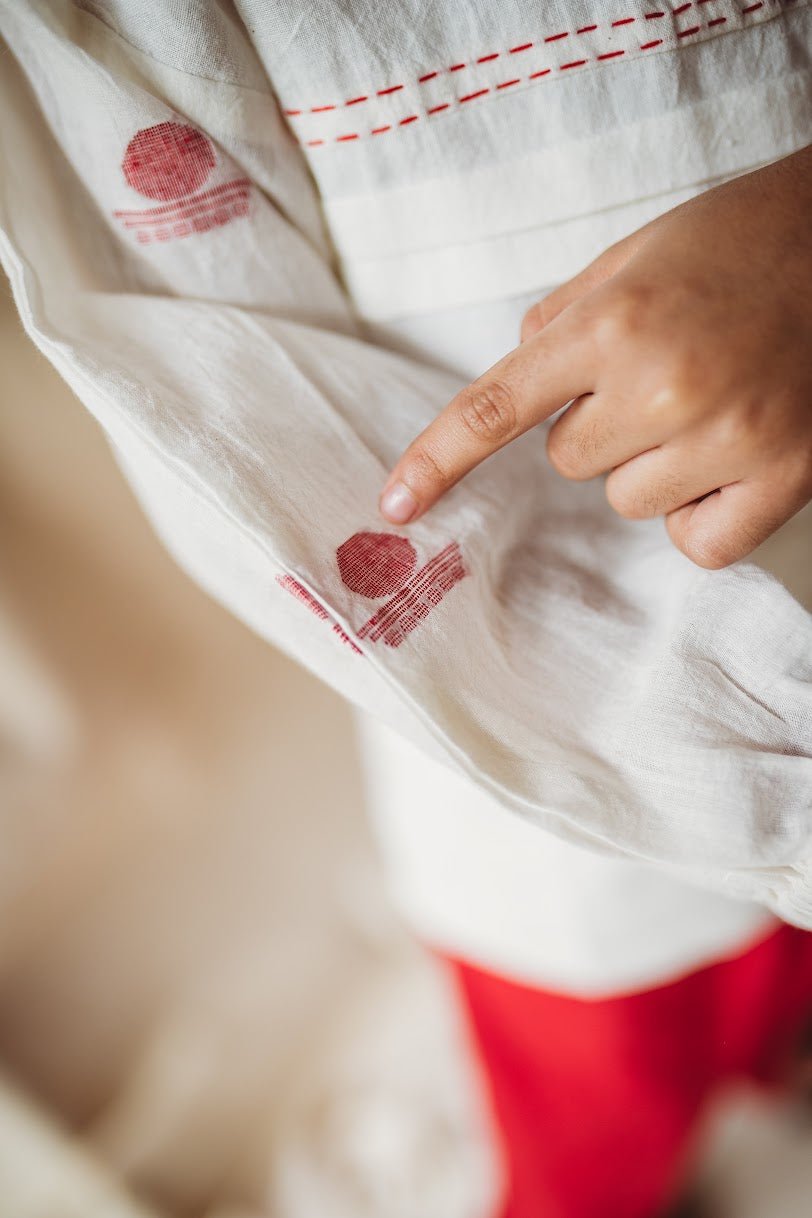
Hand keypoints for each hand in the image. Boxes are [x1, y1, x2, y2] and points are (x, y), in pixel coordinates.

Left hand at [378, 146, 811, 568]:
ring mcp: (728, 439)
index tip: (397, 503)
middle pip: (568, 462)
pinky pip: (695, 541)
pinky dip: (702, 511)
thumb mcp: (637, 252)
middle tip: (668, 369)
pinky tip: (736, 454)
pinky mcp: (784, 478)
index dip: (437, 460)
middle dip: (600, 424)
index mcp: (614, 323)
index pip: (495, 409)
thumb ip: (566, 317)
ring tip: (712, 401)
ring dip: (654, 464)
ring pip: (628, 501)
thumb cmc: (744, 239)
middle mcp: (663, 387)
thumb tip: (520, 373)